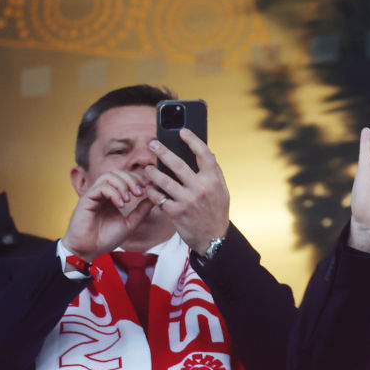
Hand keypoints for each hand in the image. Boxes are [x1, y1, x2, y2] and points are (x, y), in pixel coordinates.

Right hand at [63, 170, 154, 260]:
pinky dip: (114, 193)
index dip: (138, 179)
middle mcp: (103, 193)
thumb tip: (154, 197)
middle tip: (140, 192)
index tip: (149, 188)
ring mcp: (94, 195)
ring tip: (130, 199)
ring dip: (123, 184)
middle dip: (132, 179)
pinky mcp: (86, 199)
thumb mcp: (131, 223)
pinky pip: (101, 187)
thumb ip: (141, 210)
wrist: (89, 250)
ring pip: (109, 176)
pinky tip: (121, 205)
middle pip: (117, 173)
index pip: (125, 178)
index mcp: (113, 197)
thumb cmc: (107, 238)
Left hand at [144, 129, 229, 255]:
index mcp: (214, 181)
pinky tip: (149, 189)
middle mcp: (201, 189)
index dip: (193, 140)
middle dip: (162, 151)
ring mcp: (188, 200)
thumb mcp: (222, 192)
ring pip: (163, 180)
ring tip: (148, 168)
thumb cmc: (216, 212)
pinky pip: (158, 197)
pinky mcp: (176, 212)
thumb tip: (207, 154)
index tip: (182, 132)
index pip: (204, 154)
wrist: (213, 238)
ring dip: (152, 172)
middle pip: (178, 164)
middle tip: (152, 143)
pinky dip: (152, 192)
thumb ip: (214, 173)